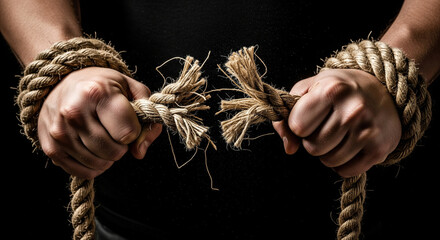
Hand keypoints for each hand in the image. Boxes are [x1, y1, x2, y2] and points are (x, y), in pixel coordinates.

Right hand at [38, 67, 161, 178]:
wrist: (59, 81)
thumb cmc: (101, 85)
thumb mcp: (131, 88)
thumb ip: (147, 118)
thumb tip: (139, 152)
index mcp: (96, 93)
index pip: (128, 133)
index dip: (134, 131)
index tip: (128, 121)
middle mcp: (74, 112)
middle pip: (114, 151)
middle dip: (122, 146)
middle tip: (115, 131)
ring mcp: (59, 132)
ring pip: (99, 164)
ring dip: (108, 157)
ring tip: (103, 137)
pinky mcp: (51, 148)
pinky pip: (82, 172)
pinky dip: (93, 166)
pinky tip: (92, 149)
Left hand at [273, 69, 400, 176]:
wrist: (384, 89)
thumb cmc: (338, 89)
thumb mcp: (308, 89)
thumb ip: (287, 116)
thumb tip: (289, 148)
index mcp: (332, 90)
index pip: (297, 127)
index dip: (298, 125)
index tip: (310, 117)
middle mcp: (353, 110)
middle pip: (312, 147)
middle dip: (314, 140)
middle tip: (327, 125)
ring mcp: (368, 131)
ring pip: (328, 161)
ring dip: (328, 153)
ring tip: (340, 134)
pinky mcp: (379, 150)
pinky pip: (345, 171)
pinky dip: (343, 163)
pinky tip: (351, 145)